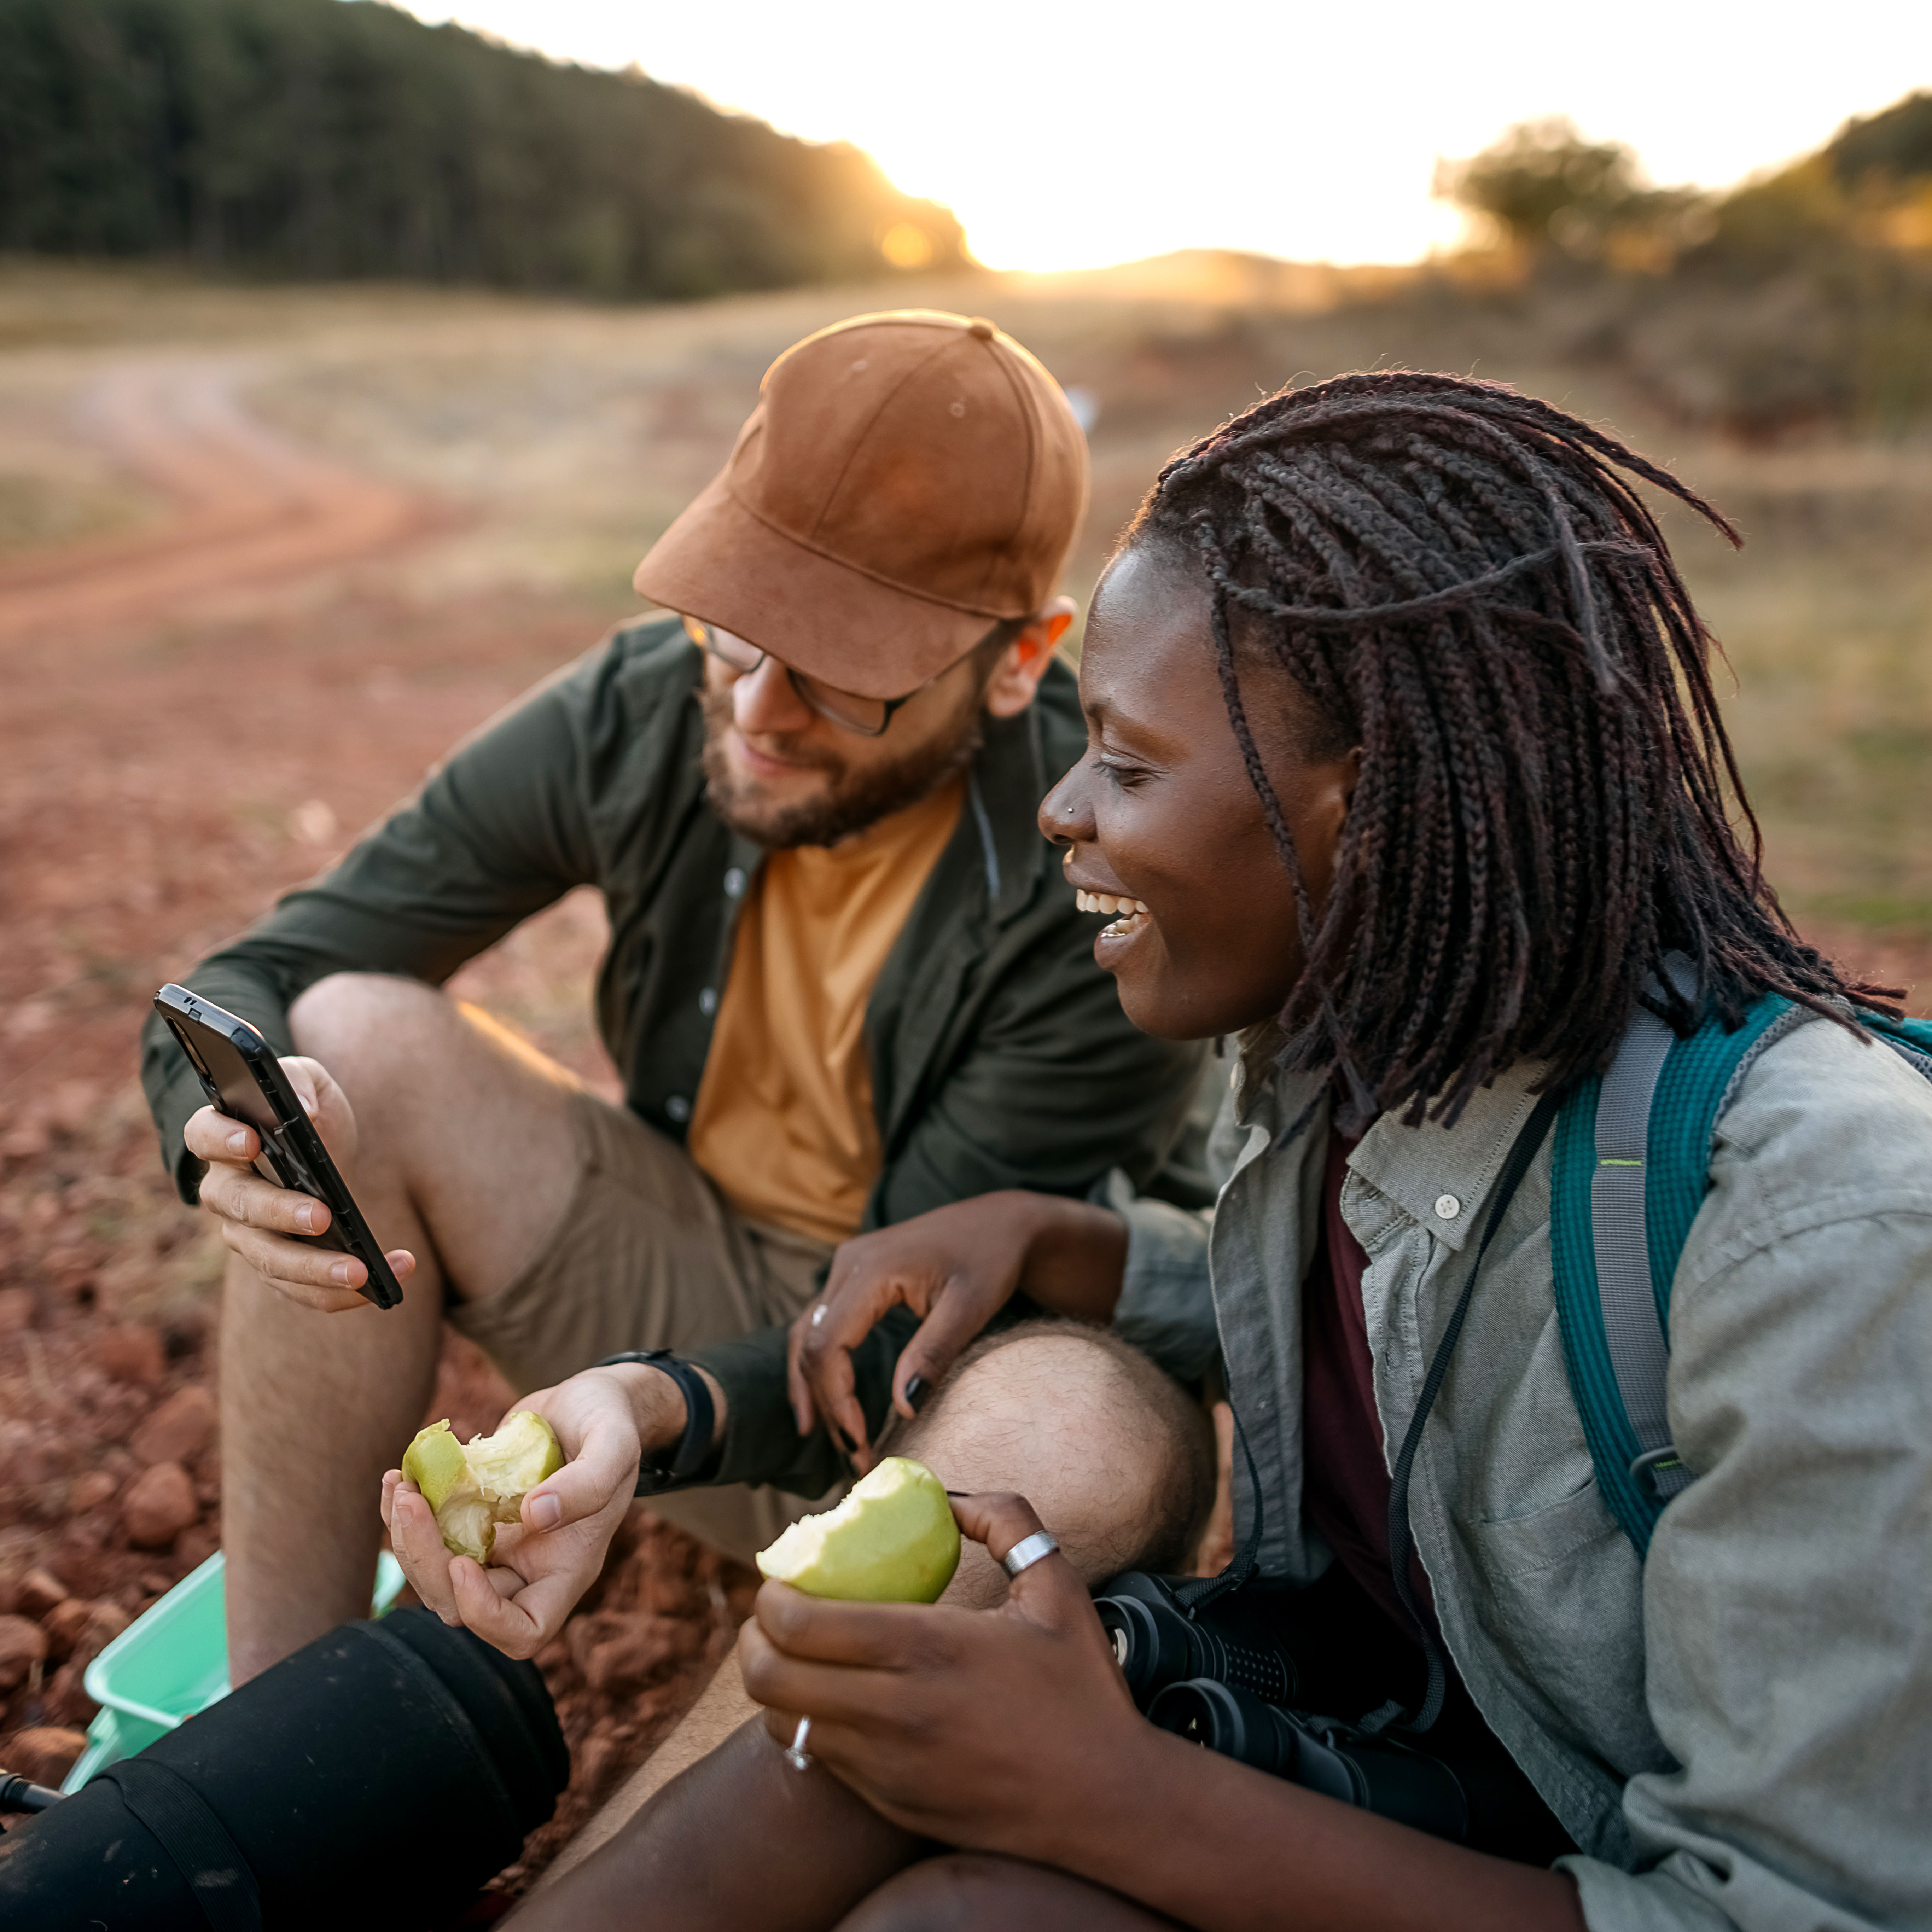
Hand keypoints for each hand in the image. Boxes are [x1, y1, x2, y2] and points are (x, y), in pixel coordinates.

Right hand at [185, 1055, 414, 1312]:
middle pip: (241, 1208)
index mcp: (224, 1139)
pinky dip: (344, 1291)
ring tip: (361, 1271)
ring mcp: (248, 1235)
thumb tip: (301, 1110)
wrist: (325, 1155)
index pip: (203, 1134)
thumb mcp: (310, 1082)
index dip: (221, 1138)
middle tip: (322, 1216)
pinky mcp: (279, 1267)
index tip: (251, 1140)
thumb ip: (299, 1082)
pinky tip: (390, 1276)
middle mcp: (227, 1192)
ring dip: (316, 1270)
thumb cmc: (310, 1113)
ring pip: (271, 1261)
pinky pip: (304, 1289)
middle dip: (280, 1214)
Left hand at [380, 1363, 684, 1659]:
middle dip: (426, 1561)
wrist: (587, 1401)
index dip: (485, 1614)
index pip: (525, 1631)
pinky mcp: (472, 1518)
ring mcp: (496, 1545)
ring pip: (435, 1576)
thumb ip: (589, 1482)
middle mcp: (527, 1568)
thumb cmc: (611, 1421)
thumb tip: (534, 1515)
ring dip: (406, 1539)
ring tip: (400, 1485)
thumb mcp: (616, 1443)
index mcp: (568, 1568)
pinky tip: (399, 1477)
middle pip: (461, 1605)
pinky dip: (403, 1515)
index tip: (463, 1562)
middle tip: (409, 1501)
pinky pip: (428, 1537)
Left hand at [739, 1492, 1152, 1862]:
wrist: (1107, 1802)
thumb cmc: (1082, 1689)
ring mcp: (885, 1766)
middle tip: (773, 1616)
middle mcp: (892, 1712)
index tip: (783, 1577)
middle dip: (754, 1638)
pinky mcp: (889, 1803)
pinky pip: (817, 1760)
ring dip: (774, 1685)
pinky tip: (833, 1702)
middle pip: (769, 1676)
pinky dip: (806, 1726)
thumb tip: (950, 1497)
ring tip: (794, 1657)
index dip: (771, 1597)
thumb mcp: (1055, 1585)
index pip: (798, 1624)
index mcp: (926, 1648)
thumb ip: (1004, 1519)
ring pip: (781, 1724)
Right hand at [788, 1193, 1125, 1468]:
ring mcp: (846, 1267)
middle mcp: (847, 1264)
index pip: (828, 1345)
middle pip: (810, 1345)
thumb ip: (933, 1353)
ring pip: (806, 1335)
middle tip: (855, 1458)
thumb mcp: (971, 1307)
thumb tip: (903, 1410)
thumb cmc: (992, 1259)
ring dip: (814, 1389)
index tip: (861, 1445)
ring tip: (830, 1440)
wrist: (1002, 1223)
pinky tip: (823, 1402)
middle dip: (827, 1405)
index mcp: (870, 1268)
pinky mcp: (853, 1277)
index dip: (837, 1400)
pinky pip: (819, 1325)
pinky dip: (817, 1366)